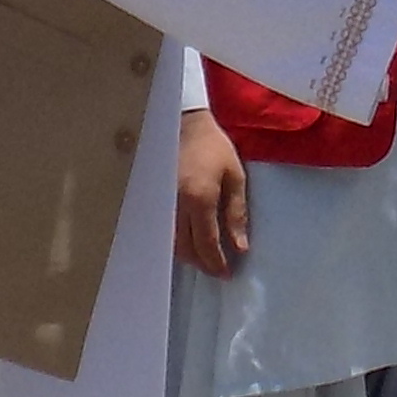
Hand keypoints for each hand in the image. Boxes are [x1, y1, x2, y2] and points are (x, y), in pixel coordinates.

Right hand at [175, 110, 251, 275]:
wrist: (184, 124)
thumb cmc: (214, 147)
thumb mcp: (235, 176)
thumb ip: (237, 213)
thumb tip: (240, 246)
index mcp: (199, 199)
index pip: (207, 243)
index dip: (216, 262)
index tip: (226, 273)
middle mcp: (176, 205)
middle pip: (186, 249)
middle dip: (202, 263)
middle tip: (217, 270)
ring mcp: (162, 203)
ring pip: (172, 243)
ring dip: (188, 256)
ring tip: (205, 259)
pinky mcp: (155, 199)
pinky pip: (164, 230)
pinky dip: (176, 243)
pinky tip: (188, 243)